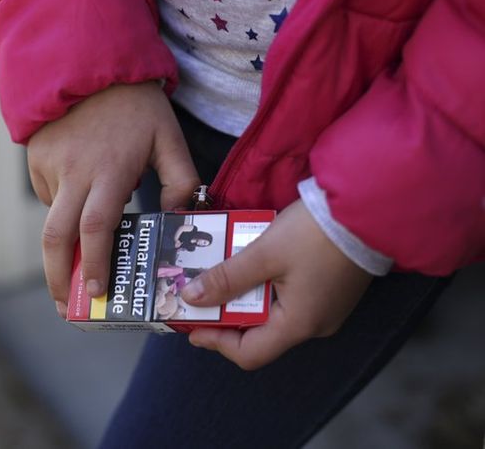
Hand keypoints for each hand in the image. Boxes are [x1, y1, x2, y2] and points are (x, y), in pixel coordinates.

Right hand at [28, 82, 198, 315]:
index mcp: (110, 170)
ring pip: (51, 218)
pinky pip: (47, 195)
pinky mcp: (35, 158)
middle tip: (66, 305)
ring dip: (63, 244)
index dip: (94, 263)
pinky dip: (61, 207)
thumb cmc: (134, 104)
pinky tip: (79, 195)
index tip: (97, 292)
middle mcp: (74, 173)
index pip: (97, 227)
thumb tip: (179, 218)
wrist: (88, 61)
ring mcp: (50, 165)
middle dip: (58, 277)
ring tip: (77, 259)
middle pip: (55, 237)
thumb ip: (181, 180)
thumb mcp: (168, 137)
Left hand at [182, 200, 372, 369]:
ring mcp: (325, 306)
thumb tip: (192, 298)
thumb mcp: (264, 253)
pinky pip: (288, 295)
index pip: (249, 353)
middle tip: (199, 295)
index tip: (190, 325)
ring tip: (219, 275)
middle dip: (225, 314)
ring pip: (272, 311)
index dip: (216, 342)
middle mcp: (315, 323)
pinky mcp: (330, 287)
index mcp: (299, 324)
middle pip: (259, 333)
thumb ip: (226, 277)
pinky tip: (249, 263)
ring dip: (243, 295)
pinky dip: (264, 284)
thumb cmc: (317, 233)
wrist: (369, 205)